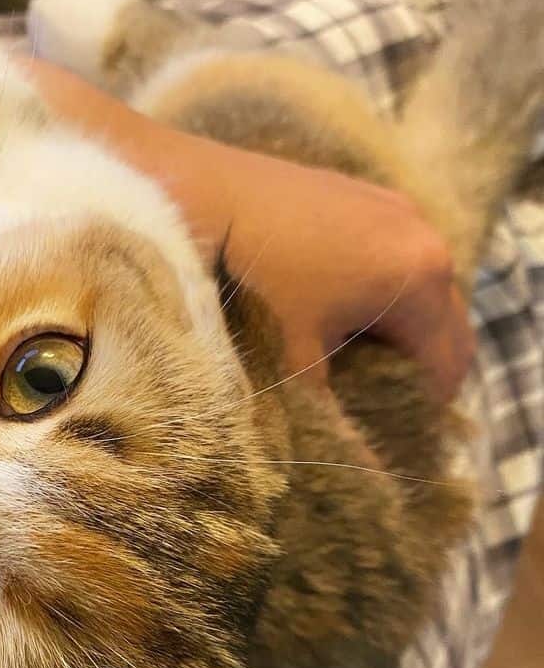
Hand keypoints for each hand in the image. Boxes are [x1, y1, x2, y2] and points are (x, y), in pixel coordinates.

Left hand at [212, 152, 474, 401]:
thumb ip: (331, 410)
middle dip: (429, 366)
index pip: (448, 361)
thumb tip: (357, 470)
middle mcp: (426, 240)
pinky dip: (395, 285)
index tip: (403, 426)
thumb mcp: (297, 352)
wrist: (217, 198)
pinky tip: (352, 303)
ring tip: (371, 354)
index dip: (429, 403)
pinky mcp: (377, 197)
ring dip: (413, 324)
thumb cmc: (260, 279)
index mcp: (420, 281)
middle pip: (450, 324)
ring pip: (430, 286)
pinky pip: (406, 251)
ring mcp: (404, 212)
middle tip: (394, 397)